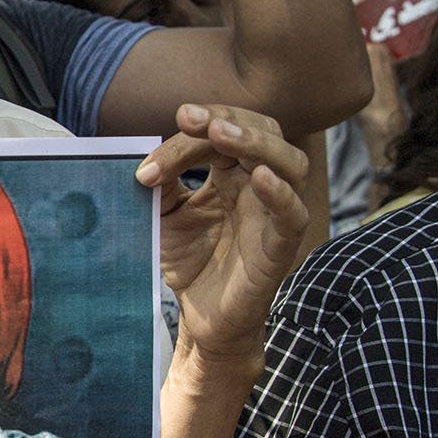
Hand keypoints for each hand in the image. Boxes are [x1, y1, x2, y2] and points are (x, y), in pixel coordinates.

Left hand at [136, 103, 308, 363]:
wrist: (202, 319)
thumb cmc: (190, 262)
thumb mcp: (165, 215)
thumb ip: (162, 184)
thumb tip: (144, 157)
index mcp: (232, 172)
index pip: (222, 132)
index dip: (192, 132)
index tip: (156, 144)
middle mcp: (259, 186)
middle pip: (264, 132)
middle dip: (228, 119)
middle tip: (188, 117)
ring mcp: (274, 214)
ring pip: (290, 162)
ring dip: (256, 142)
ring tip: (221, 133)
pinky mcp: (280, 248)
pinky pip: (293, 214)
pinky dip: (280, 193)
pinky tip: (259, 177)